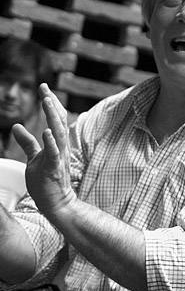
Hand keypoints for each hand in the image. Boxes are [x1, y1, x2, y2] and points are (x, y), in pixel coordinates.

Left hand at [11, 84, 74, 220]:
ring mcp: (59, 158)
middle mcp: (61, 148)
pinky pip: (54, 154)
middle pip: (58, 121)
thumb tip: (17, 126)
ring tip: (47, 101)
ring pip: (58, 133)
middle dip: (52, 104)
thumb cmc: (47, 181)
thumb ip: (27, 142)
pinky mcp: (54, 169)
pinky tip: (47, 131)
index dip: (50, 104)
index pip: (56, 120)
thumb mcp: (34, 157)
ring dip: (53, 117)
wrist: (57, 203)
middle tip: (45, 88)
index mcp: (57, 144)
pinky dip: (51, 142)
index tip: (44, 88)